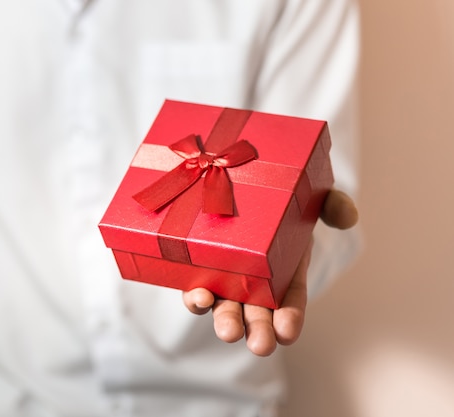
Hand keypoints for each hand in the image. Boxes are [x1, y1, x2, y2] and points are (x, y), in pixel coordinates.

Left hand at [182, 189, 358, 355]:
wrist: (240, 186)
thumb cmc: (282, 199)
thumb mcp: (312, 197)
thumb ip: (333, 205)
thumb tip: (348, 219)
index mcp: (285, 269)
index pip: (290, 300)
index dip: (291, 317)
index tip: (288, 333)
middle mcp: (255, 279)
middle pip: (257, 312)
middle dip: (259, 330)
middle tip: (261, 346)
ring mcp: (226, 276)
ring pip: (225, 305)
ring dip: (226, 321)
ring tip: (228, 334)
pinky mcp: (200, 267)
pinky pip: (196, 286)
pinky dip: (196, 297)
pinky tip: (198, 299)